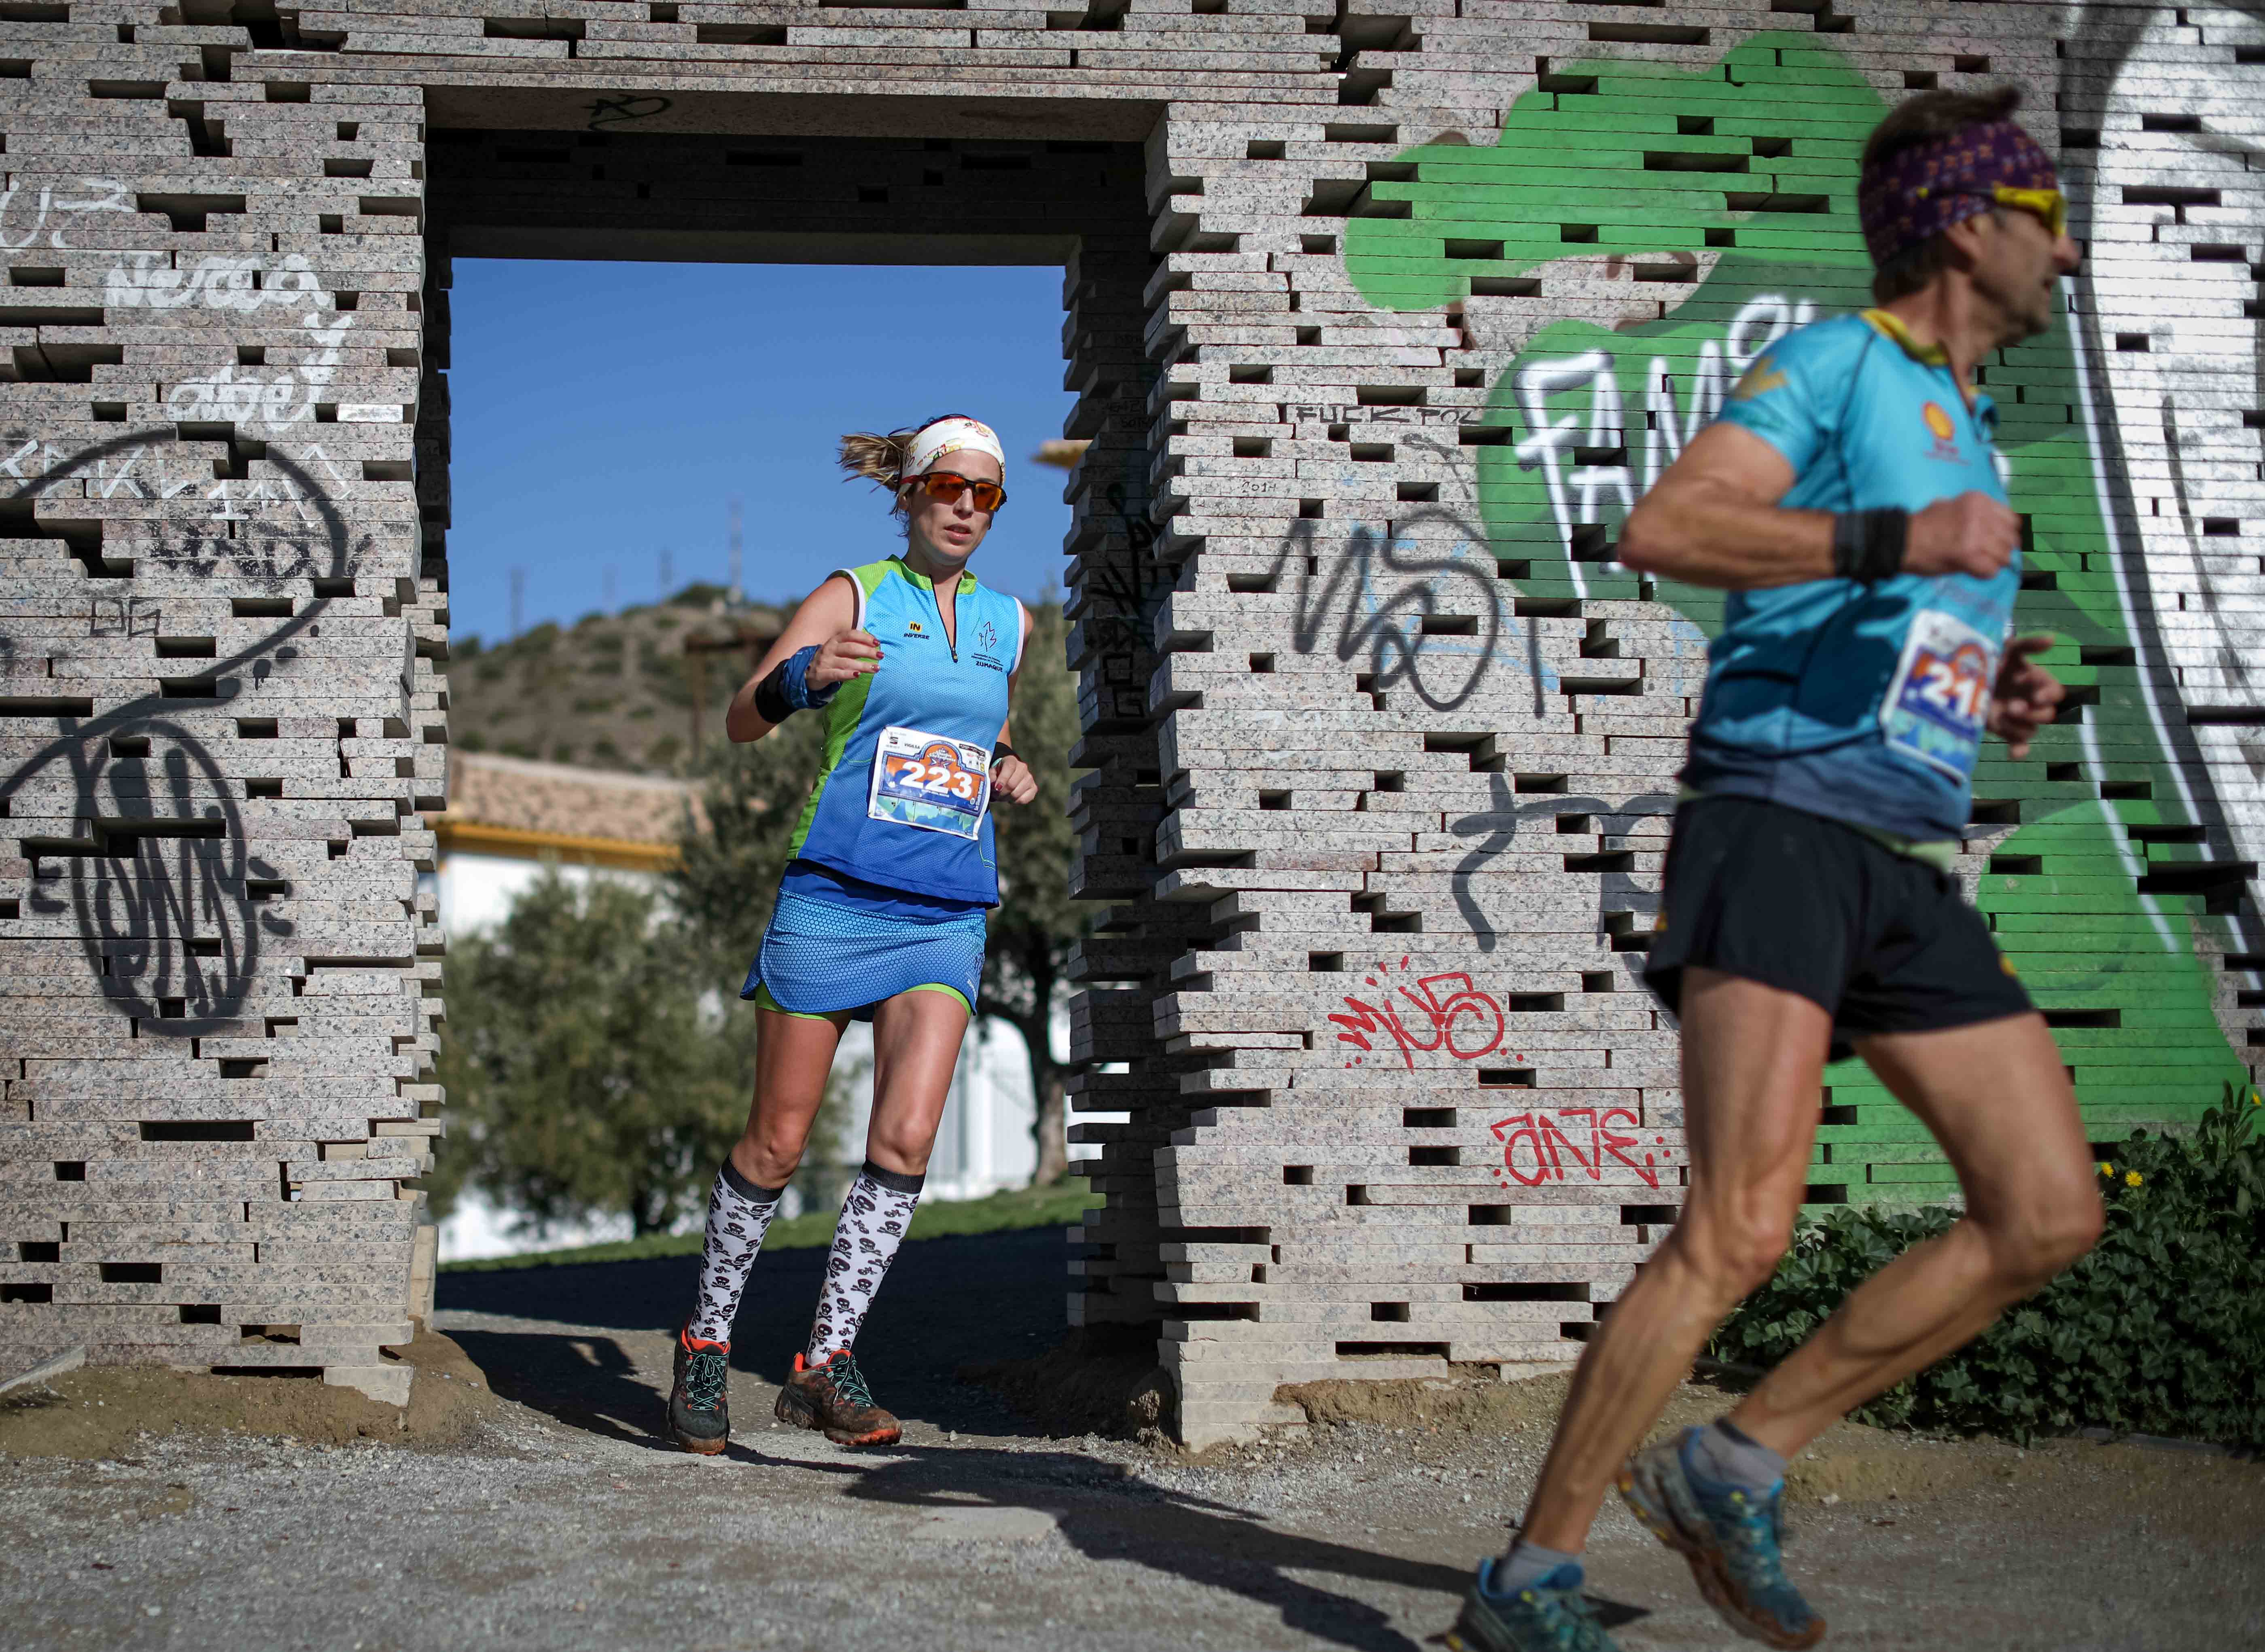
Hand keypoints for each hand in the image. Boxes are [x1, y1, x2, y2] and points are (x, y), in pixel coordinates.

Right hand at [809, 627, 880, 686]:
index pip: (851, 635)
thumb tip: (874, 646)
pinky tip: (858, 675)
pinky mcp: (822, 674)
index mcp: (834, 640)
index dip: (864, 638)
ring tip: (876, 668)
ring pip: (846, 662)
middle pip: (851, 648)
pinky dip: (848, 674)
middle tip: (880, 656)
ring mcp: (825, 661)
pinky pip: (836, 674)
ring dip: (863, 665)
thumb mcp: (839, 650)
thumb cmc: (829, 659)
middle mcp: (829, 649)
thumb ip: (854, 647)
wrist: (806, 672)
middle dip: (867, 652)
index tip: (877, 643)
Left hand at [990, 755, 1036, 805]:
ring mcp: (1030, 778)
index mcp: (1011, 760)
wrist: (1008, 775)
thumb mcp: (991, 772)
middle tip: (996, 794)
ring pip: (1016, 794)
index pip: (1009, 768)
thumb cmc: (998, 773)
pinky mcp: (1034, 788)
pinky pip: (1023, 800)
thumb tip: (994, 784)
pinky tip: (1011, 797)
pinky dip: (1015, 801)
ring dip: (1006, 798)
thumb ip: (991, 777)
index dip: (1002, 779)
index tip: (996, 788)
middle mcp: (1023, 767)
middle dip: (1001, 793)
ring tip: (1002, 795)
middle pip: (1012, 784)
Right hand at [1904, 492, 2020, 579]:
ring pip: (2004, 555)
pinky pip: (1991, 570)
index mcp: (1978, 500)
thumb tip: (1994, 523)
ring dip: (1994, 562)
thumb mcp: (1951, 505)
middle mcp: (1981, 516)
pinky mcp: (1969, 556)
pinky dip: (1984, 573)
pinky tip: (1972, 570)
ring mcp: (1976, 536)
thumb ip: (1973, 512)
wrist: (1901, 540)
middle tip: (1989, 555)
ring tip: (1979, 563)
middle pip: (2011, 538)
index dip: (2006, 533)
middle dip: (2002, 549)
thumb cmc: (1923, 524)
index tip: (1998, 540)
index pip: (2012, 519)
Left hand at [1988, 633, 2062, 759]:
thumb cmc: (1990, 659)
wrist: (1961, 677)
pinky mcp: (2005, 730)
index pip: (2055, 692)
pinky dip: (2019, 750)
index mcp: (2037, 682)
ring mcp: (2019, 717)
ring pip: (2031, 730)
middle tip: (2011, 706)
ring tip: (2001, 716)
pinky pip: (2019, 744)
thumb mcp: (2006, 649)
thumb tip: (2052, 639)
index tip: (2036, 695)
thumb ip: (2028, 644)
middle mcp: (2031, 701)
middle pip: (2046, 714)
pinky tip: (2013, 754)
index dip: (2048, 695)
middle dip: (2031, 712)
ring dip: (2019, 727)